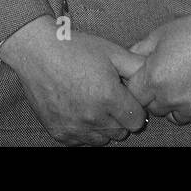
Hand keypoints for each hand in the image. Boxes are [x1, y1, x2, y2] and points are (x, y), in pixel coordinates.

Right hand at [0, 15, 146, 145]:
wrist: (38, 53)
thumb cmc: (76, 49)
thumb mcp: (112, 51)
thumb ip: (137, 67)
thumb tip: (152, 78)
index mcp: (109, 97)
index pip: (136, 121)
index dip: (134, 108)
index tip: (126, 97)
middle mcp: (93, 117)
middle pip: (120, 132)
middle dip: (120, 117)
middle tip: (110, 98)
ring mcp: (75, 127)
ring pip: (102, 139)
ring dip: (103, 126)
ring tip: (95, 103)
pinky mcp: (60, 132)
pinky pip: (82, 141)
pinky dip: (85, 130)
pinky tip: (80, 110)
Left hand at [126, 12, 190, 126]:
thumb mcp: (159, 35)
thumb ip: (137, 52)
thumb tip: (123, 64)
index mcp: (154, 77)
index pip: (133, 96)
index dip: (139, 86)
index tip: (148, 77)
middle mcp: (171, 97)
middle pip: (152, 107)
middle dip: (156, 95)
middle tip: (170, 76)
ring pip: (173, 116)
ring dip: (175, 104)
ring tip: (187, 81)